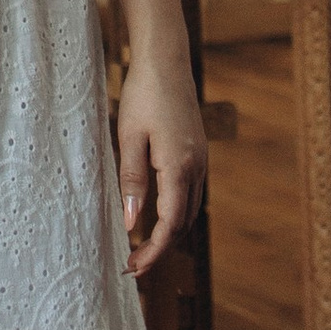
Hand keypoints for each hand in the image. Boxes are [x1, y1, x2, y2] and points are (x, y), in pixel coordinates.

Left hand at [116, 44, 206, 275]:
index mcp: (180, 167)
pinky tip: (155, 215)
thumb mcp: (129, 138)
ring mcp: (201, 161)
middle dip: (160, 249)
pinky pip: (190, 194)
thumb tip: (133, 224)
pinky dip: (175, 213)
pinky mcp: (198, 153)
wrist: (166, 61)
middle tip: (132, 266)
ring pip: (189, 211)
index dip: (154, 251)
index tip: (133, 269)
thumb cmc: (144, 95)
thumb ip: (132, 181)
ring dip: (169, 233)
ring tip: (140, 246)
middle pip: (183, 224)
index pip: (170, 225)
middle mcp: (197, 169)